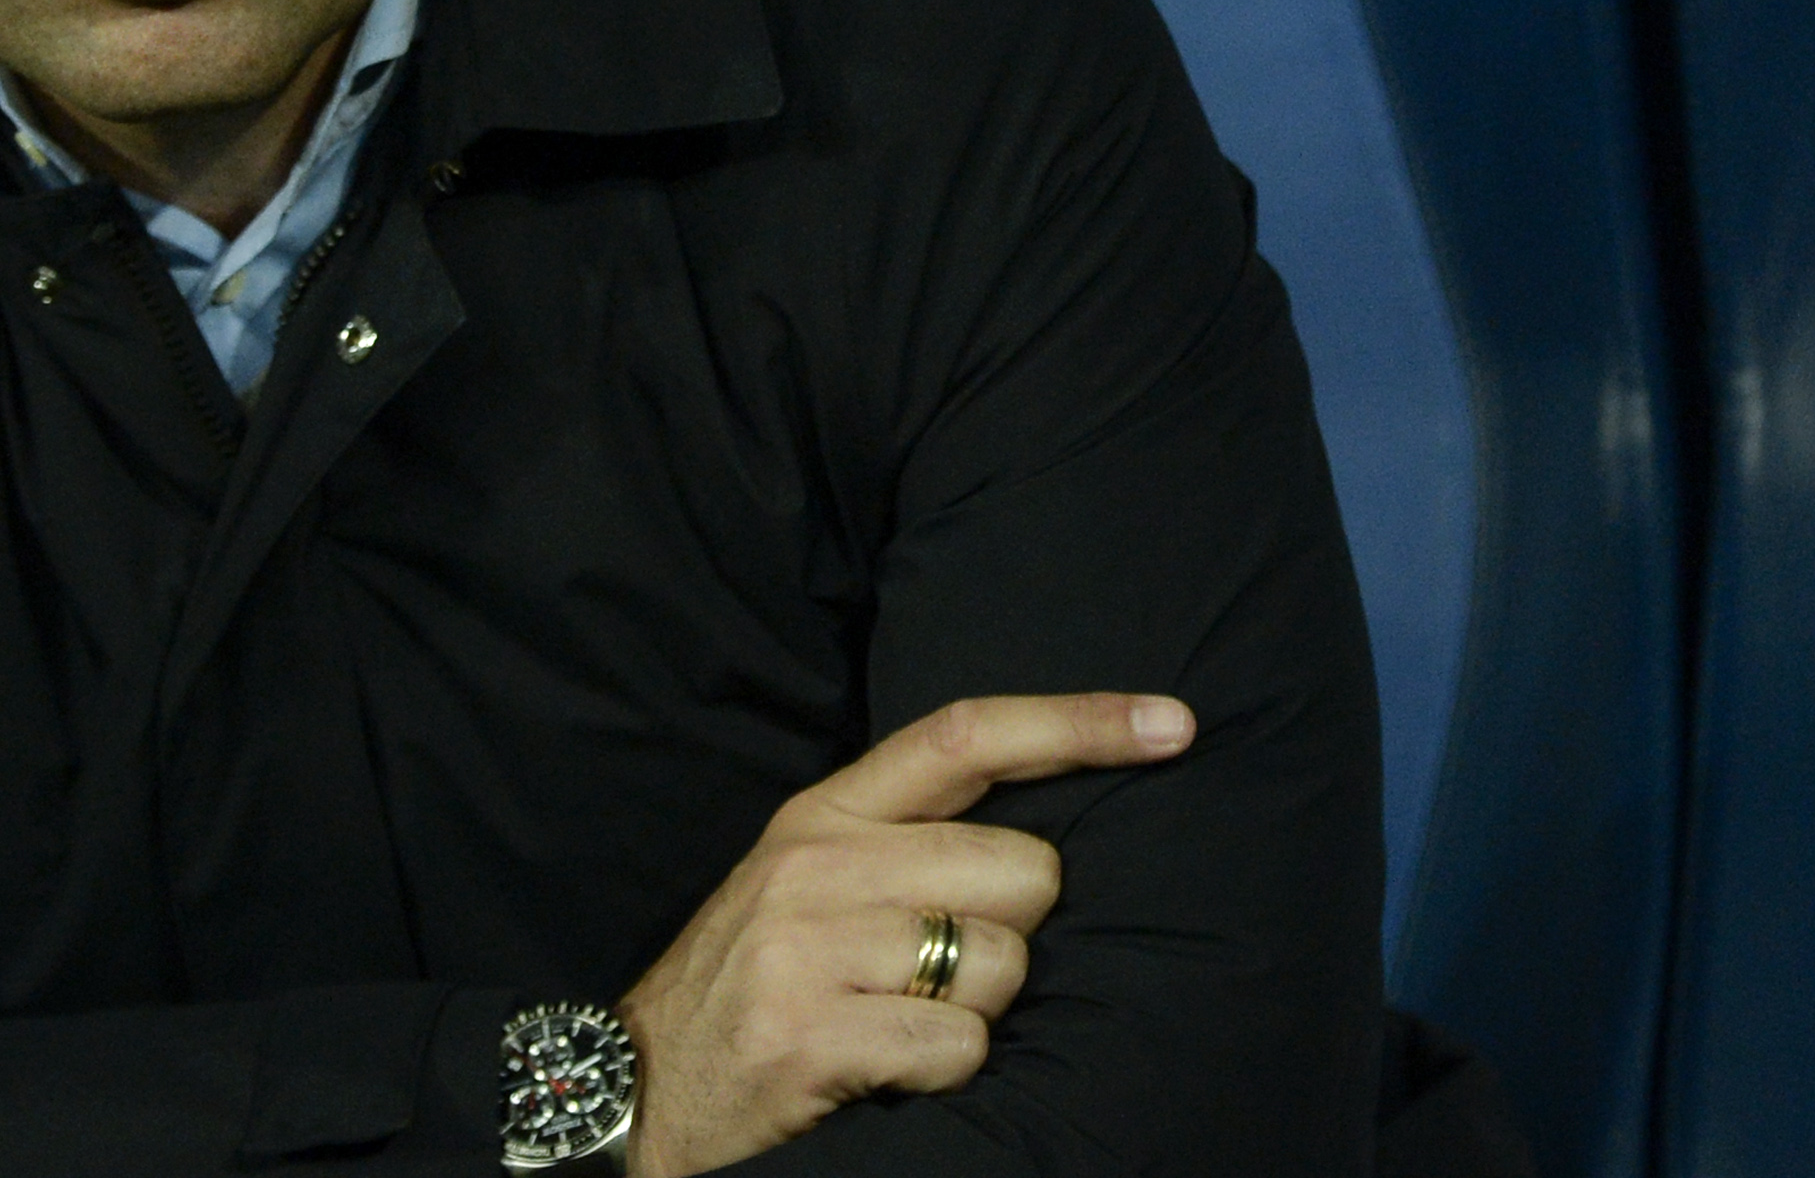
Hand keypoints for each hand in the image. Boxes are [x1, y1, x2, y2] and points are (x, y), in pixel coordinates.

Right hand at [616, 692, 1194, 1177]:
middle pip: (1022, 869)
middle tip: (938, 971)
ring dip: (978, 1012)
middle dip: (1013, 931)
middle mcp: (816, 864)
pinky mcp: (809, 1034)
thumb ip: (907, 843)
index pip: (966, 736)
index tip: (1174, 722)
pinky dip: (946, 1072)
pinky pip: (961, 1044)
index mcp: (824, 814)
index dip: (1078, 723)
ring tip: (899, 1022)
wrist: (640, 1091)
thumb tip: (1047, 835)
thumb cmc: (757, 984)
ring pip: (1002, 963)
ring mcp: (809, 948)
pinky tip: (888, 1071)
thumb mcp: (810, 883)